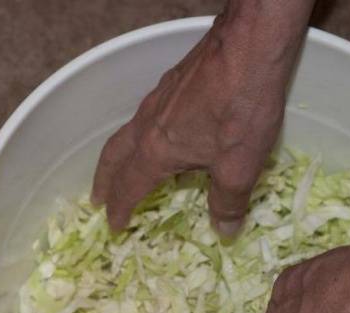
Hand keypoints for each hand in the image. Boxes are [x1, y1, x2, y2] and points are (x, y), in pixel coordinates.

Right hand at [91, 19, 284, 234]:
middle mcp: (148, 124)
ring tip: (122, 170)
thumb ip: (229, 201)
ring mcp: (159, 99)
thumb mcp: (240, 166)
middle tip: (98, 199)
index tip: (113, 226)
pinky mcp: (174, 82)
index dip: (120, 209)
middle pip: (113, 156)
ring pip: (126, 133)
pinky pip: (144, 117)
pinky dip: (139, 136)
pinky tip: (159, 136)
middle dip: (104, 181)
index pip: (128, 187)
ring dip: (118, 157)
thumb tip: (225, 230)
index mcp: (157, 150)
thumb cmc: (243, 107)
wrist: (251, 45)